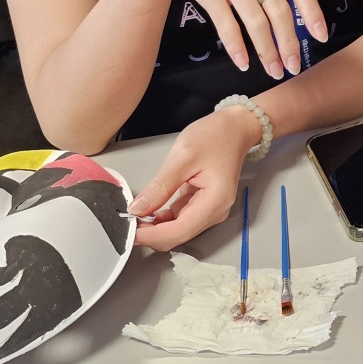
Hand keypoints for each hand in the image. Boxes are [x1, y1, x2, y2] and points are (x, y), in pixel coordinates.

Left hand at [127, 105, 263, 250]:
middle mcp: (216, 212)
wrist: (235, 128)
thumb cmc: (214, 136)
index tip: (129, 231)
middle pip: (180, 235)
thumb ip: (160, 187)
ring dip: (156, 228)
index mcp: (215, 201)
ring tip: (134, 215)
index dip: (153, 235)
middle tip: (127, 222)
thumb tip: (137, 209)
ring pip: (179, 230)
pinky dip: (164, 219)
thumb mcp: (182, 157)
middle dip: (152, 234)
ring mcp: (211, 210)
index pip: (180, 230)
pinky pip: (181, 219)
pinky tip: (149, 210)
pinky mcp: (204, 205)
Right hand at [140, 0, 329, 78]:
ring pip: (254, 21)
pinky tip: (243, 63)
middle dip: (289, 42)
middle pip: (278, 9)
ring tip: (274, 71)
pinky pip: (225, 24)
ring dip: (266, 51)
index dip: (312, 12)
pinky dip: (236, 46)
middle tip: (294, 67)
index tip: (321, 36)